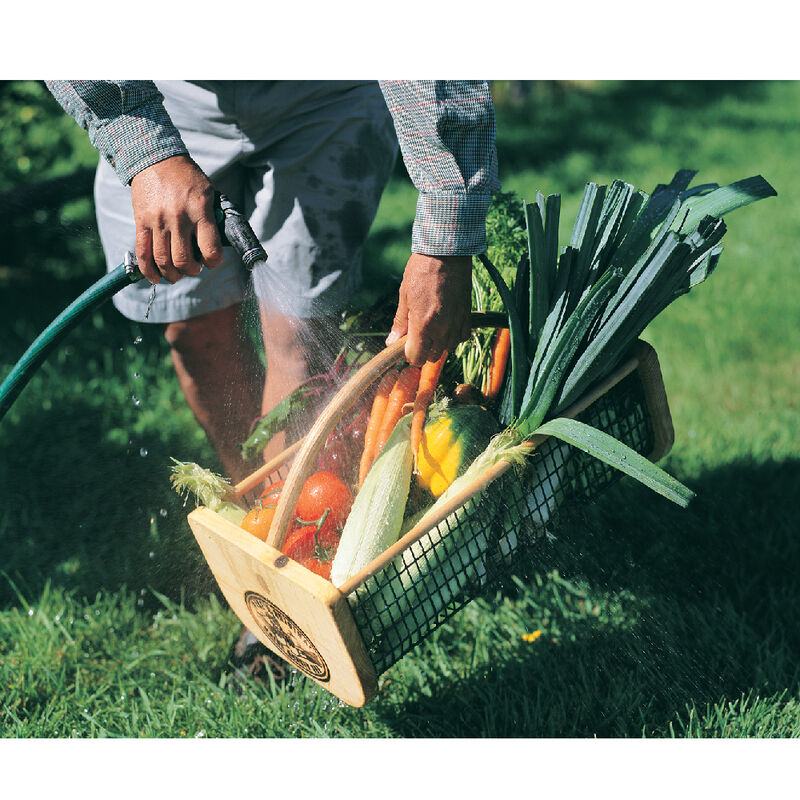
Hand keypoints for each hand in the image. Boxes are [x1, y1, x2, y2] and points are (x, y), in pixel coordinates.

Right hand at [130, 155, 222, 283]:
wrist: (155, 158)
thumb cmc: (187, 178)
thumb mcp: (208, 193)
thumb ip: (213, 219)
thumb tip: (219, 244)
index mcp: (200, 211)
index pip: (210, 250)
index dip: (213, 262)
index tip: (211, 261)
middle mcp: (179, 218)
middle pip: (183, 261)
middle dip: (191, 271)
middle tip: (194, 267)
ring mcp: (158, 221)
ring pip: (163, 261)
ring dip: (172, 274)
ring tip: (177, 273)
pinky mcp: (141, 222)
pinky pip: (142, 253)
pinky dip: (149, 271)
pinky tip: (156, 278)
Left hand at [386, 253, 472, 365]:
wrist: (447, 254)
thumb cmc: (421, 272)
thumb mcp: (404, 296)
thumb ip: (399, 323)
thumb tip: (391, 341)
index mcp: (422, 325)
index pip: (415, 358)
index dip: (408, 354)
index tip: (405, 344)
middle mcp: (442, 330)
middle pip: (431, 357)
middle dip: (422, 350)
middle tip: (416, 334)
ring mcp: (456, 324)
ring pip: (446, 349)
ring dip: (437, 343)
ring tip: (431, 326)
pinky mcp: (467, 317)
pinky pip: (461, 338)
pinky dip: (453, 335)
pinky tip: (446, 323)